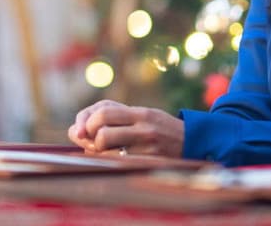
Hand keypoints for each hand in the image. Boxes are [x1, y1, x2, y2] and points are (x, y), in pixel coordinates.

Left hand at [67, 99, 183, 157]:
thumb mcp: (141, 118)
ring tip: (104, 153)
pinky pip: (118, 160)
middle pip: (102, 122)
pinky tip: (115, 161)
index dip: (86, 119)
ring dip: (98, 150)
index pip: (103, 108)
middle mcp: (143, 123)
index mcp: (140, 112)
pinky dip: (110, 161)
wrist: (194, 143)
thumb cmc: (160, 132)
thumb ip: (112, 120)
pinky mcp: (150, 159)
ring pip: (106, 142)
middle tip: (92, 142)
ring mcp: (147, 142)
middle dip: (89, 134)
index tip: (81, 130)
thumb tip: (75, 132)